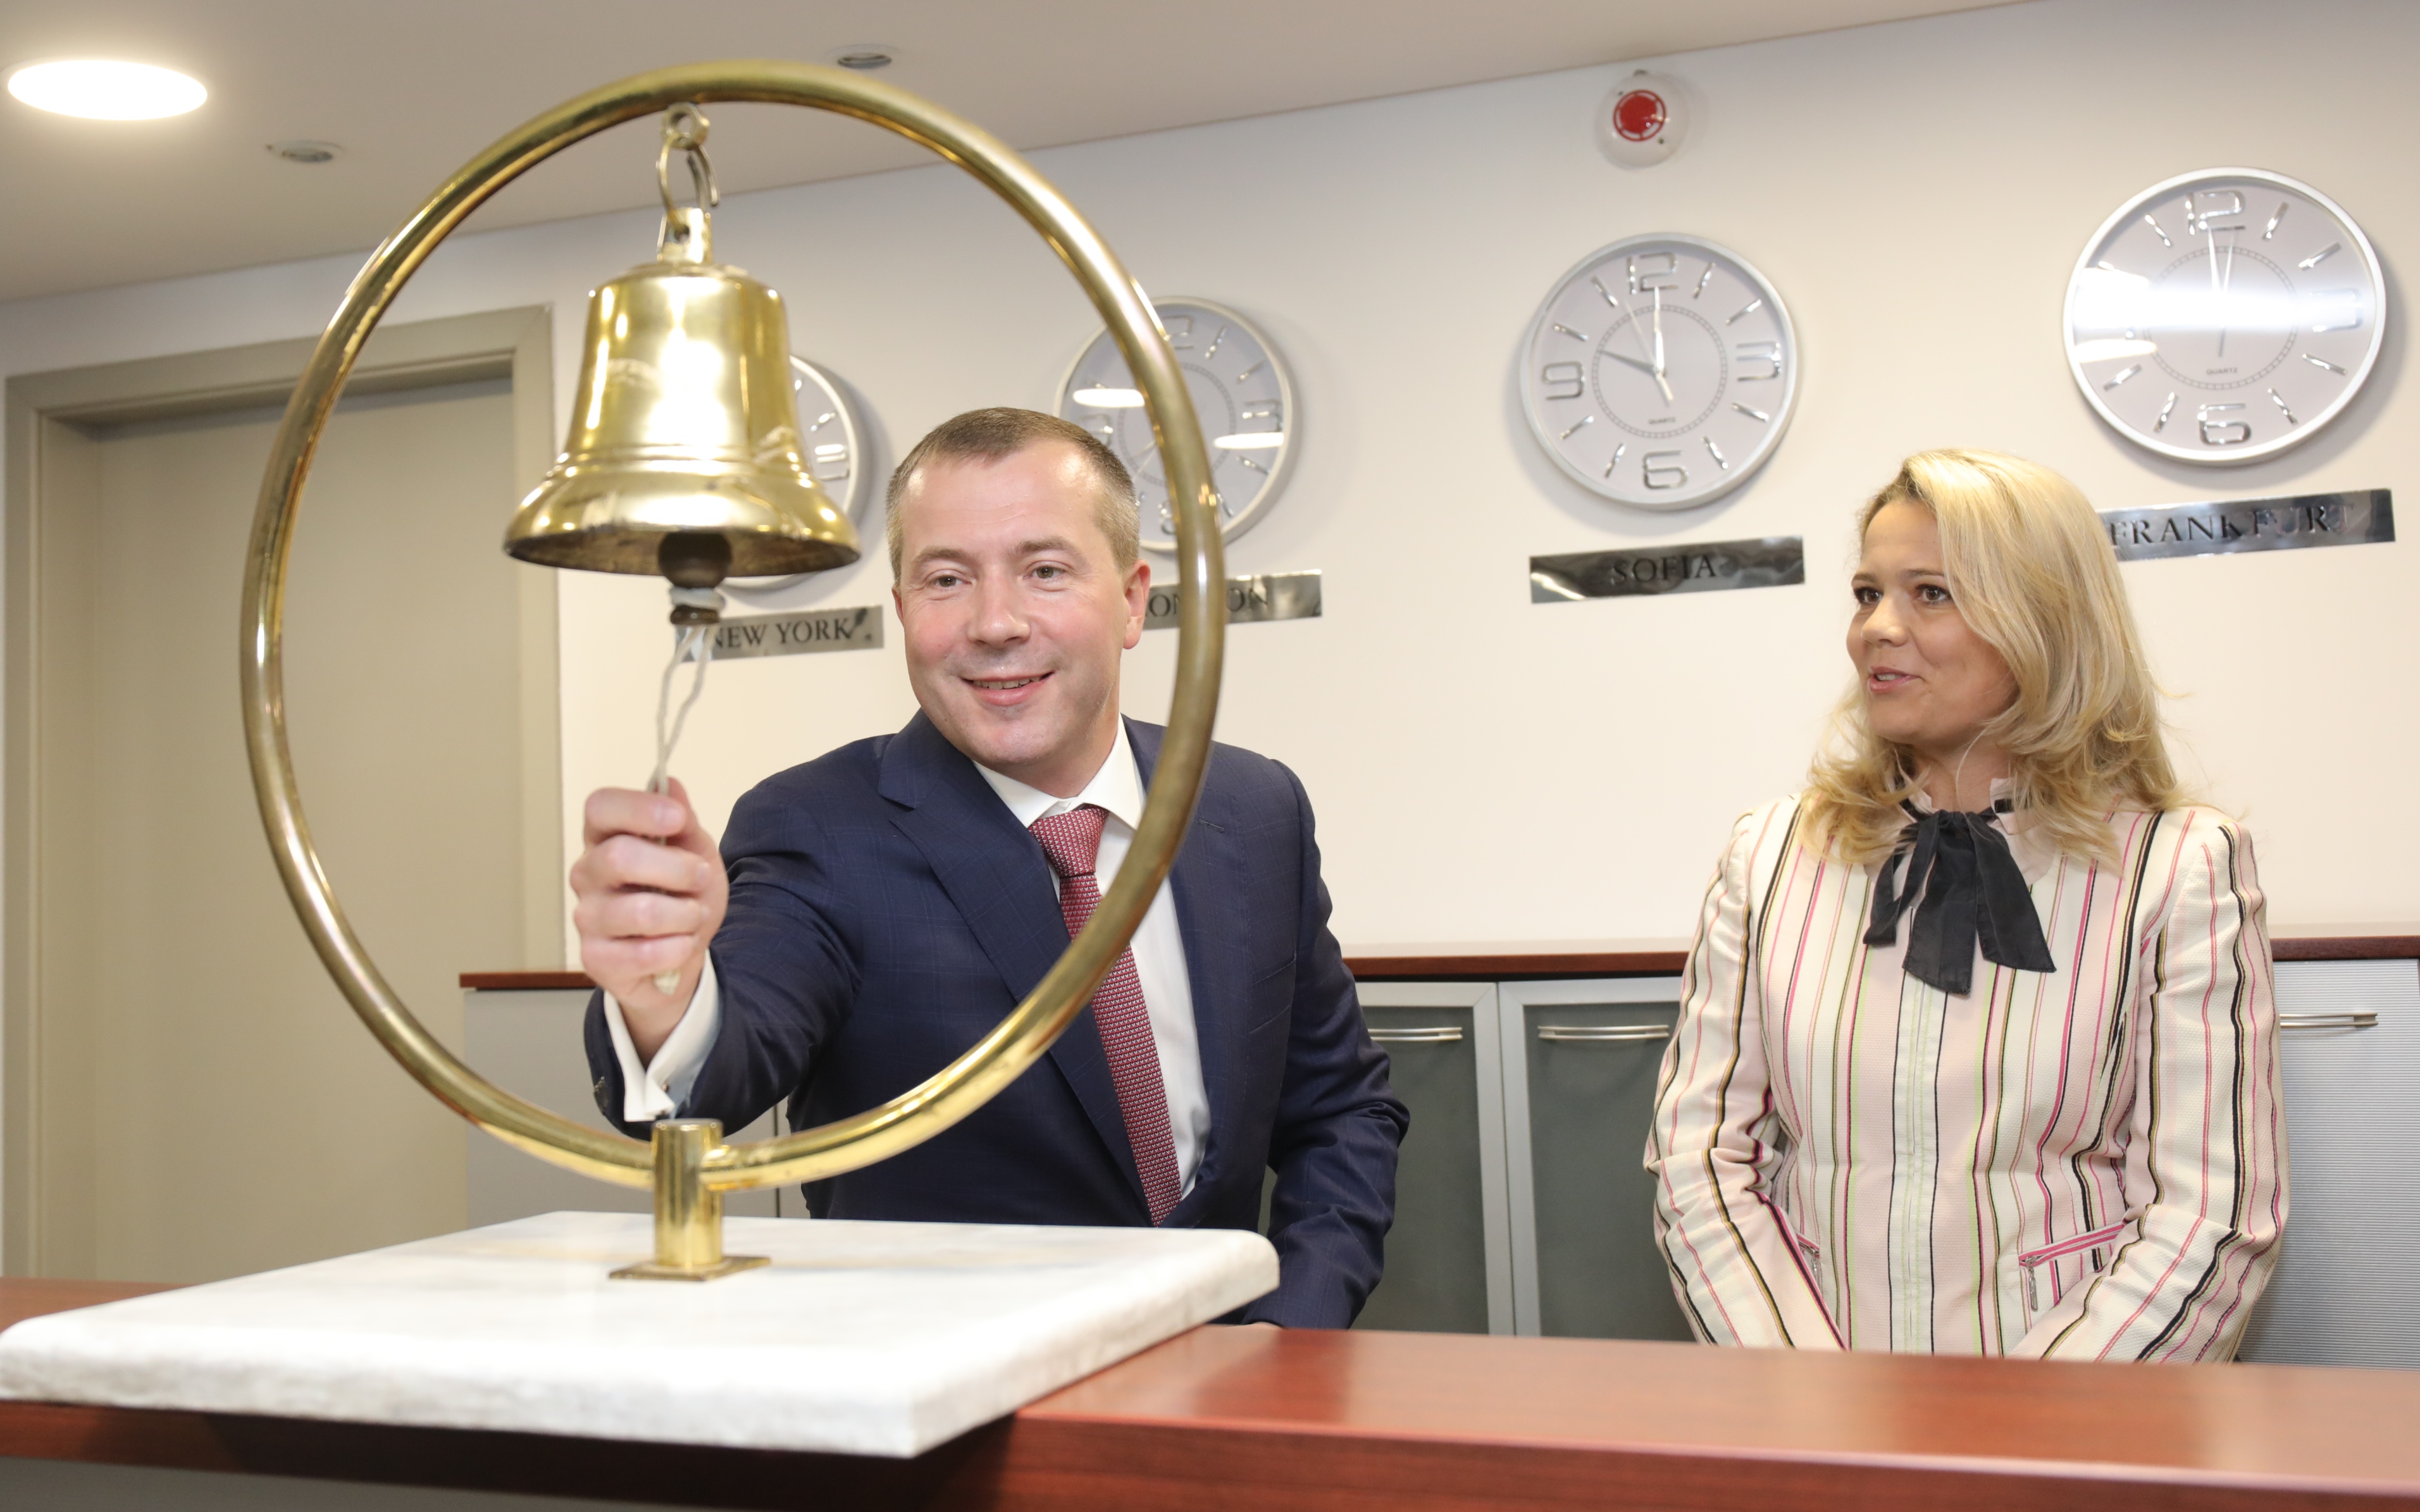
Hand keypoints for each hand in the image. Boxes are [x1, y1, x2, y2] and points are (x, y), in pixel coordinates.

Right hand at [570, 777, 726, 1059]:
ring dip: (685, 915)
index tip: (677, 818)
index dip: (639, 808)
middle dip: (678, 869)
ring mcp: (587, 916)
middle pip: (620, 856)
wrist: (680, 953)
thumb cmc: (682, 895)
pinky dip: (677, 949)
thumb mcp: (694, 852)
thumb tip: (671, 785)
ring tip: (692, 916)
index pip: (600, 807)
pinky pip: (643, 953)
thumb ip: (683, 823)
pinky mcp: (595, 958)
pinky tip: (680, 945)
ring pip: (640, 911)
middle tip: (701, 878)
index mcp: (606, 837)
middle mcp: (587, 873)